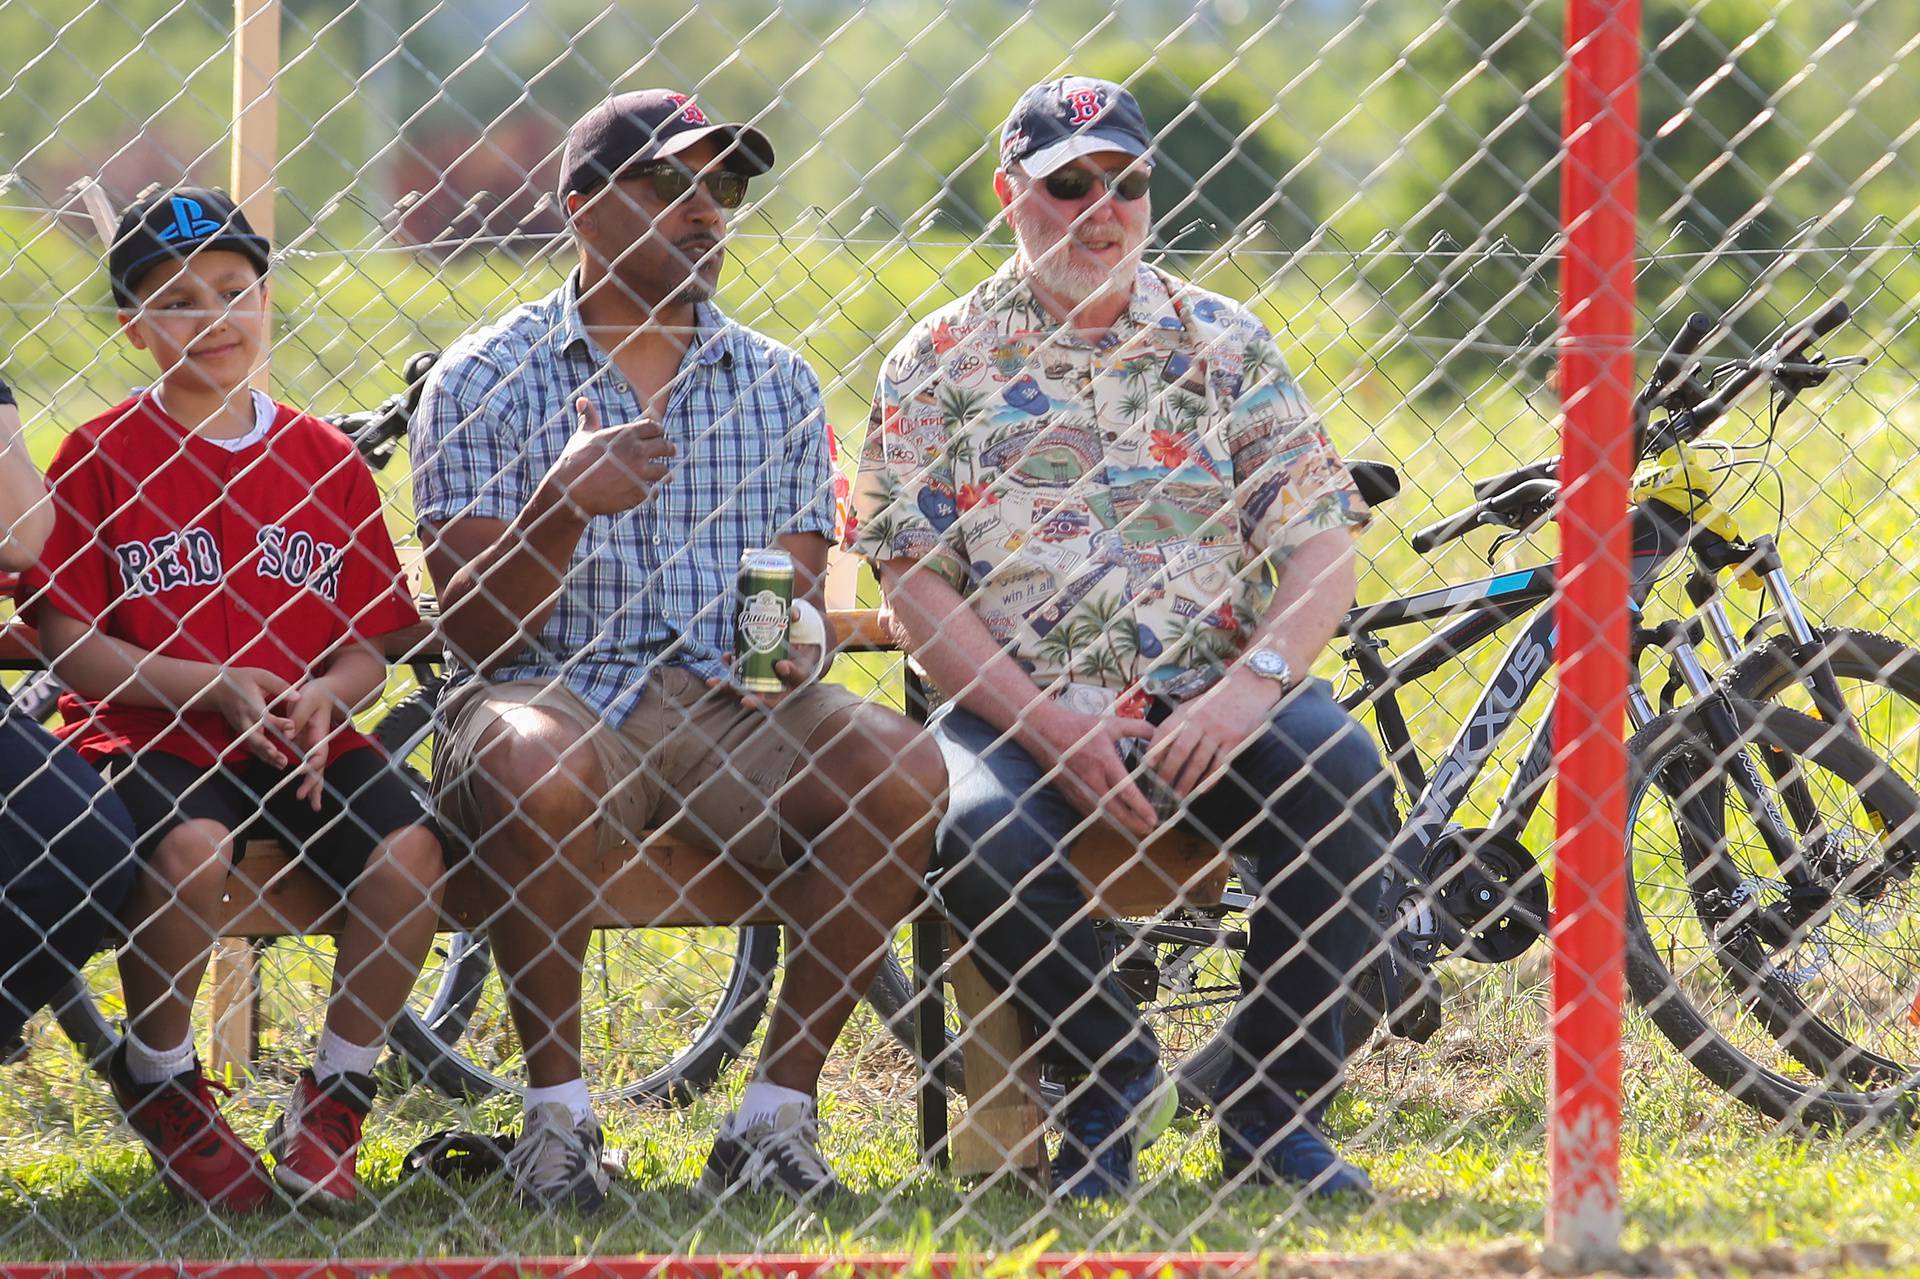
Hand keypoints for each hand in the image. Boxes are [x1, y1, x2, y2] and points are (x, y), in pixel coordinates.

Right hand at [211, 668, 295, 768]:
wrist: (217, 689)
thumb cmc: (242, 680)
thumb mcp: (260, 676)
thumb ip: (279, 686)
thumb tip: (298, 697)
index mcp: (249, 703)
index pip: (263, 716)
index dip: (276, 722)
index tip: (291, 725)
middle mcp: (244, 719)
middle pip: (255, 736)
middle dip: (267, 748)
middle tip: (281, 757)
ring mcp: (242, 728)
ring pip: (253, 746)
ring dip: (267, 756)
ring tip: (282, 764)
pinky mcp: (242, 733)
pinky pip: (253, 747)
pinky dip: (263, 756)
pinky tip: (276, 763)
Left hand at [281, 680, 351, 809]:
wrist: (323, 692)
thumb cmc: (314, 695)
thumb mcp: (305, 701)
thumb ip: (298, 718)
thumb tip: (288, 737)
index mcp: (319, 734)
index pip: (318, 753)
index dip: (311, 764)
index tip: (303, 771)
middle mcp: (318, 744)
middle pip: (318, 768)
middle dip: (312, 784)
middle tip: (302, 797)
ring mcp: (314, 747)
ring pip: (316, 771)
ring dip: (314, 788)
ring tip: (314, 805)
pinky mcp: (307, 747)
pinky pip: (309, 767)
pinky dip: (309, 781)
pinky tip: (307, 793)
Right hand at [542, 397, 674, 518]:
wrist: (571, 490)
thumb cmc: (574, 461)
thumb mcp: (583, 436)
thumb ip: (589, 418)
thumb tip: (583, 401)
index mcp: (626, 435)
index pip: (654, 428)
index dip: (658, 431)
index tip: (660, 434)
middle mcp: (637, 452)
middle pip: (665, 447)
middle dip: (669, 449)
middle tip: (671, 451)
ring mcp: (640, 473)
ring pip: (664, 471)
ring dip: (664, 473)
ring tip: (665, 475)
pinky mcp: (639, 493)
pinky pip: (654, 492)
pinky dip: (651, 492)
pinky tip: (648, 492)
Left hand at [706, 604, 826, 710]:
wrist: (795, 646)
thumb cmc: (799, 637)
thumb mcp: (802, 628)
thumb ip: (797, 618)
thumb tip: (793, 614)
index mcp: (802, 673)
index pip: (800, 677)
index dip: (791, 673)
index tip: (781, 666)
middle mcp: (786, 685)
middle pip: (773, 699)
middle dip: (758, 699)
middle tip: (746, 699)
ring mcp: (768, 685)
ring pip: (751, 695)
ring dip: (733, 693)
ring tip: (718, 684)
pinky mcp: (753, 681)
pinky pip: (740, 686)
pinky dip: (727, 684)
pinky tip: (716, 675)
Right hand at [1025, 704, 1160, 836]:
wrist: (1046, 732)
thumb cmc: (1080, 728)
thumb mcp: (1110, 724)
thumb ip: (1138, 728)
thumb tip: (1159, 735)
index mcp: (1104, 761)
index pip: (1125, 790)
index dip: (1140, 807)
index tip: (1154, 819)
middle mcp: (1092, 779)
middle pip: (1115, 811)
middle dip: (1133, 823)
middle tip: (1149, 828)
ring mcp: (1079, 790)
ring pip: (1101, 816)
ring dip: (1119, 825)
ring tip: (1136, 828)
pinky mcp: (1071, 795)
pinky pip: (1090, 814)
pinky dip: (1104, 821)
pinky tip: (1115, 822)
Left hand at [1147, 672, 1281, 798]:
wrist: (1250, 688)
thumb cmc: (1218, 698)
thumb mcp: (1195, 704)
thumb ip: (1179, 721)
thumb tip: (1157, 744)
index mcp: (1188, 711)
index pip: (1166, 731)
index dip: (1155, 749)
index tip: (1148, 765)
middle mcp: (1201, 721)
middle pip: (1180, 750)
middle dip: (1169, 771)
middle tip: (1163, 786)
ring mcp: (1219, 731)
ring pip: (1199, 762)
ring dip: (1187, 781)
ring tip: (1179, 794)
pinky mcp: (1235, 741)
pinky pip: (1219, 765)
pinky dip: (1209, 780)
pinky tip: (1202, 789)